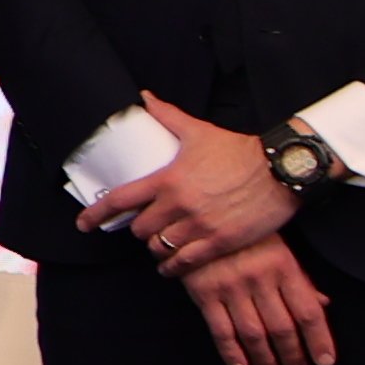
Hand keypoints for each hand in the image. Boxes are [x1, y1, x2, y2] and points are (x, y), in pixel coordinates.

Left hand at [85, 92, 295, 270]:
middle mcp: (179, 205)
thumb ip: (168, 116)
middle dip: (139, 229)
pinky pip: (185, 263)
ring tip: (161, 243)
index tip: (83, 224)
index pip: (121, 200)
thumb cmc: (240, 150)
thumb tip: (145, 97)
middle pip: (139, 229)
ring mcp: (199, 226)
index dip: (96, 214)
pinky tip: (172, 265)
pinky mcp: (219, 243)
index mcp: (168, 179)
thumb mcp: (200, 131)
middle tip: (146, 226)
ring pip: (160, 248)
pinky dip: (174, 267)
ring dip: (156, 247)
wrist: (281, 170)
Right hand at [173, 236, 339, 364]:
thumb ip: (300, 278)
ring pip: (253, 334)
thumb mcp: (279, 248)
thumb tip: (322, 304)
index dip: (319, 341)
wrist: (200, 214)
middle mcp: (259, 278)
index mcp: (283, 266)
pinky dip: (231, 353)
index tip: (324, 361)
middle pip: (283, 328)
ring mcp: (231, 286)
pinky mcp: (205, 293)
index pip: (308, 312)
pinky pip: (221, 330)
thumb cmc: (246, 233)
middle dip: (293, 356)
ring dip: (265, 359)